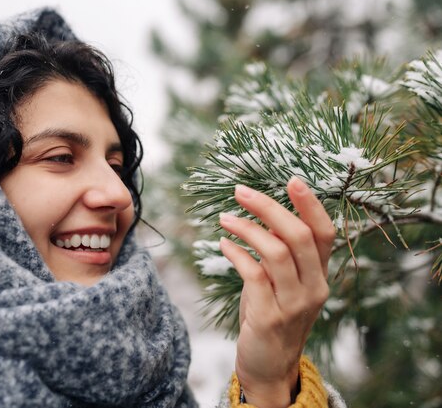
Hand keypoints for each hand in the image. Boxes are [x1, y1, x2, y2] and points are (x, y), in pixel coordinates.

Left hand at [219, 177, 333, 407]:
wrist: (270, 368)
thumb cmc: (273, 316)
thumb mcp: (283, 283)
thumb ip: (280, 253)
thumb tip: (259, 214)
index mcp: (320, 275)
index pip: (324, 233)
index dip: (310, 205)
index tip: (291, 179)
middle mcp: (313, 287)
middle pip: (298, 236)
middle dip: (268, 208)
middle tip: (240, 191)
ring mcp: (293, 304)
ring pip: (276, 252)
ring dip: (246, 229)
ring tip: (224, 218)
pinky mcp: (269, 317)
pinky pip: (253, 274)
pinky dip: (236, 254)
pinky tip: (223, 244)